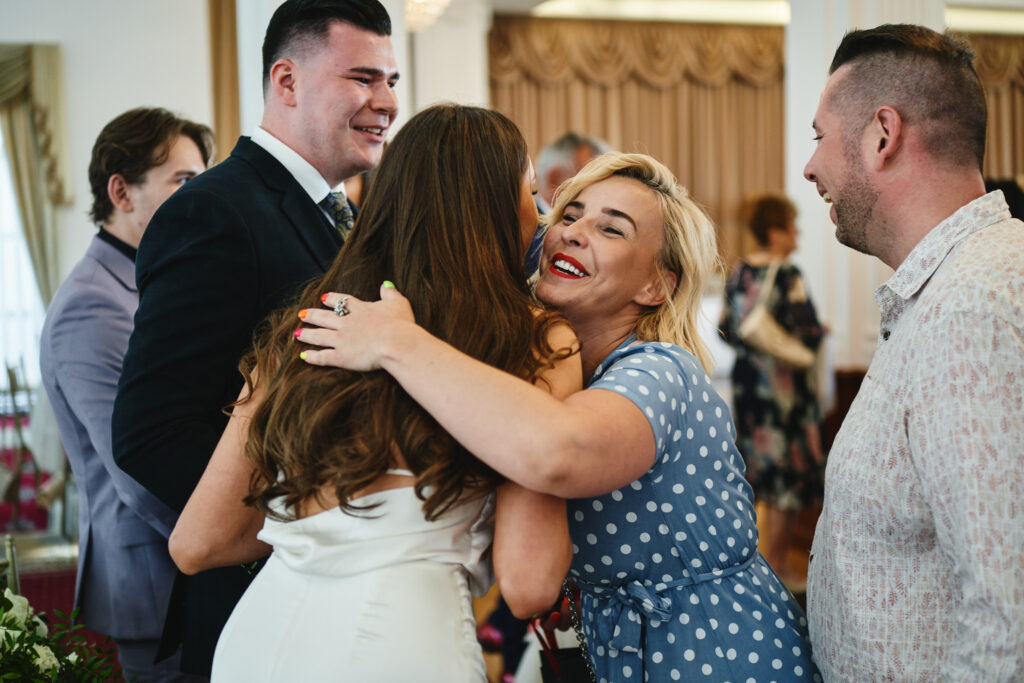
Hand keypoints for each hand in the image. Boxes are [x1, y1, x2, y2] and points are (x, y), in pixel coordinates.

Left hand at [295, 282, 414, 371]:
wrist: (396, 342)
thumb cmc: (401, 324)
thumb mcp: (398, 303)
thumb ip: (390, 294)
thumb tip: (386, 284)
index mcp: (361, 310)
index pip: (343, 302)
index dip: (332, 299)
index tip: (323, 298)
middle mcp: (347, 323)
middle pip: (325, 317)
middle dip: (312, 315)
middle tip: (302, 314)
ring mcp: (342, 339)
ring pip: (319, 335)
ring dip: (307, 334)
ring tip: (297, 334)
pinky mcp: (341, 356)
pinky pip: (323, 356)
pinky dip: (313, 356)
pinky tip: (303, 356)